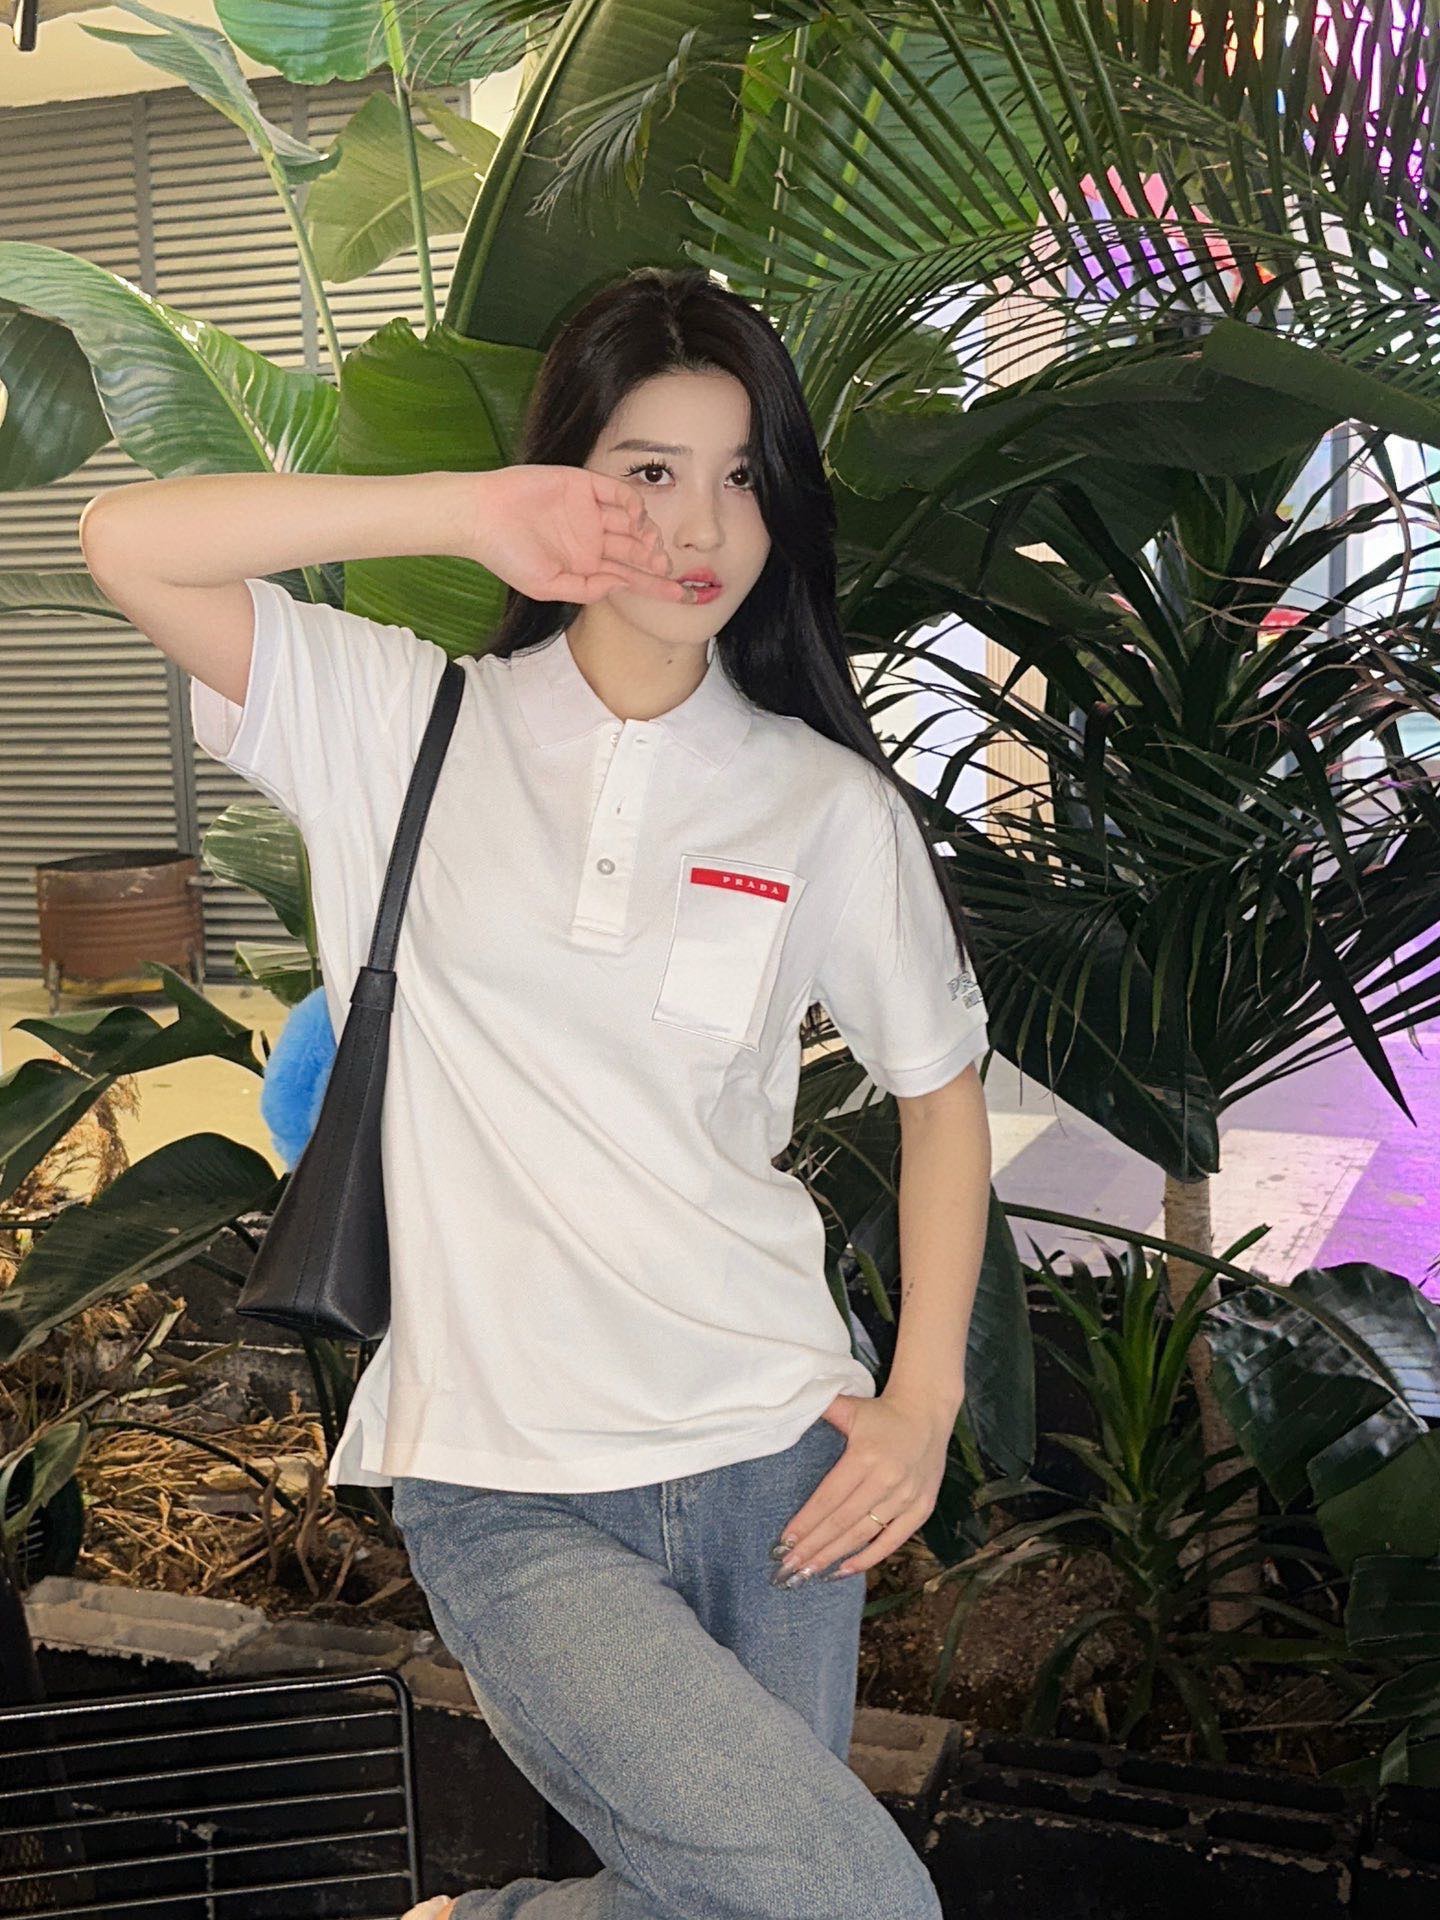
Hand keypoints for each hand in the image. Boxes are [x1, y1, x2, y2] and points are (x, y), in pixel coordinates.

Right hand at [464, 464, 687, 604]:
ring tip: (652, 548)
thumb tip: (621, 587)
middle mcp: (592, 538)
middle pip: (636, 550)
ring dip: (647, 534)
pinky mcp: (583, 486)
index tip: (681, 596)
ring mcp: (589, 511)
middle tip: (666, 568)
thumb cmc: (507, 556)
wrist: (481, 518)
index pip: (629, 576)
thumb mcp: (548, 586)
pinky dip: (632, 504)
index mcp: (585, 564)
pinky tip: (637, 518)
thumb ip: (587, 589)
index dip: (655, 585)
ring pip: (631, 522)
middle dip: (655, 560)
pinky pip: (617, 492)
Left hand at [773, 1390, 956, 1584]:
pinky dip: (869, 1558)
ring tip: (808, 1573)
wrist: (928, 1413)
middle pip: (842, 1522)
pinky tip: (844, 1570)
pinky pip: (893, 1541)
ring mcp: (907, 1497)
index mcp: (865, 1456)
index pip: (829, 1498)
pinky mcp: (921, 1509)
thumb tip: (789, 1409)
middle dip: (813, 1548)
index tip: (784, 1543)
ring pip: (864, 1535)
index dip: (806, 1523)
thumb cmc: (881, 1413)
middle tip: (788, 1569)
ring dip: (834, 1556)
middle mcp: (887, 1480)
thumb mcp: (850, 1407)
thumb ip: (822, 1411)